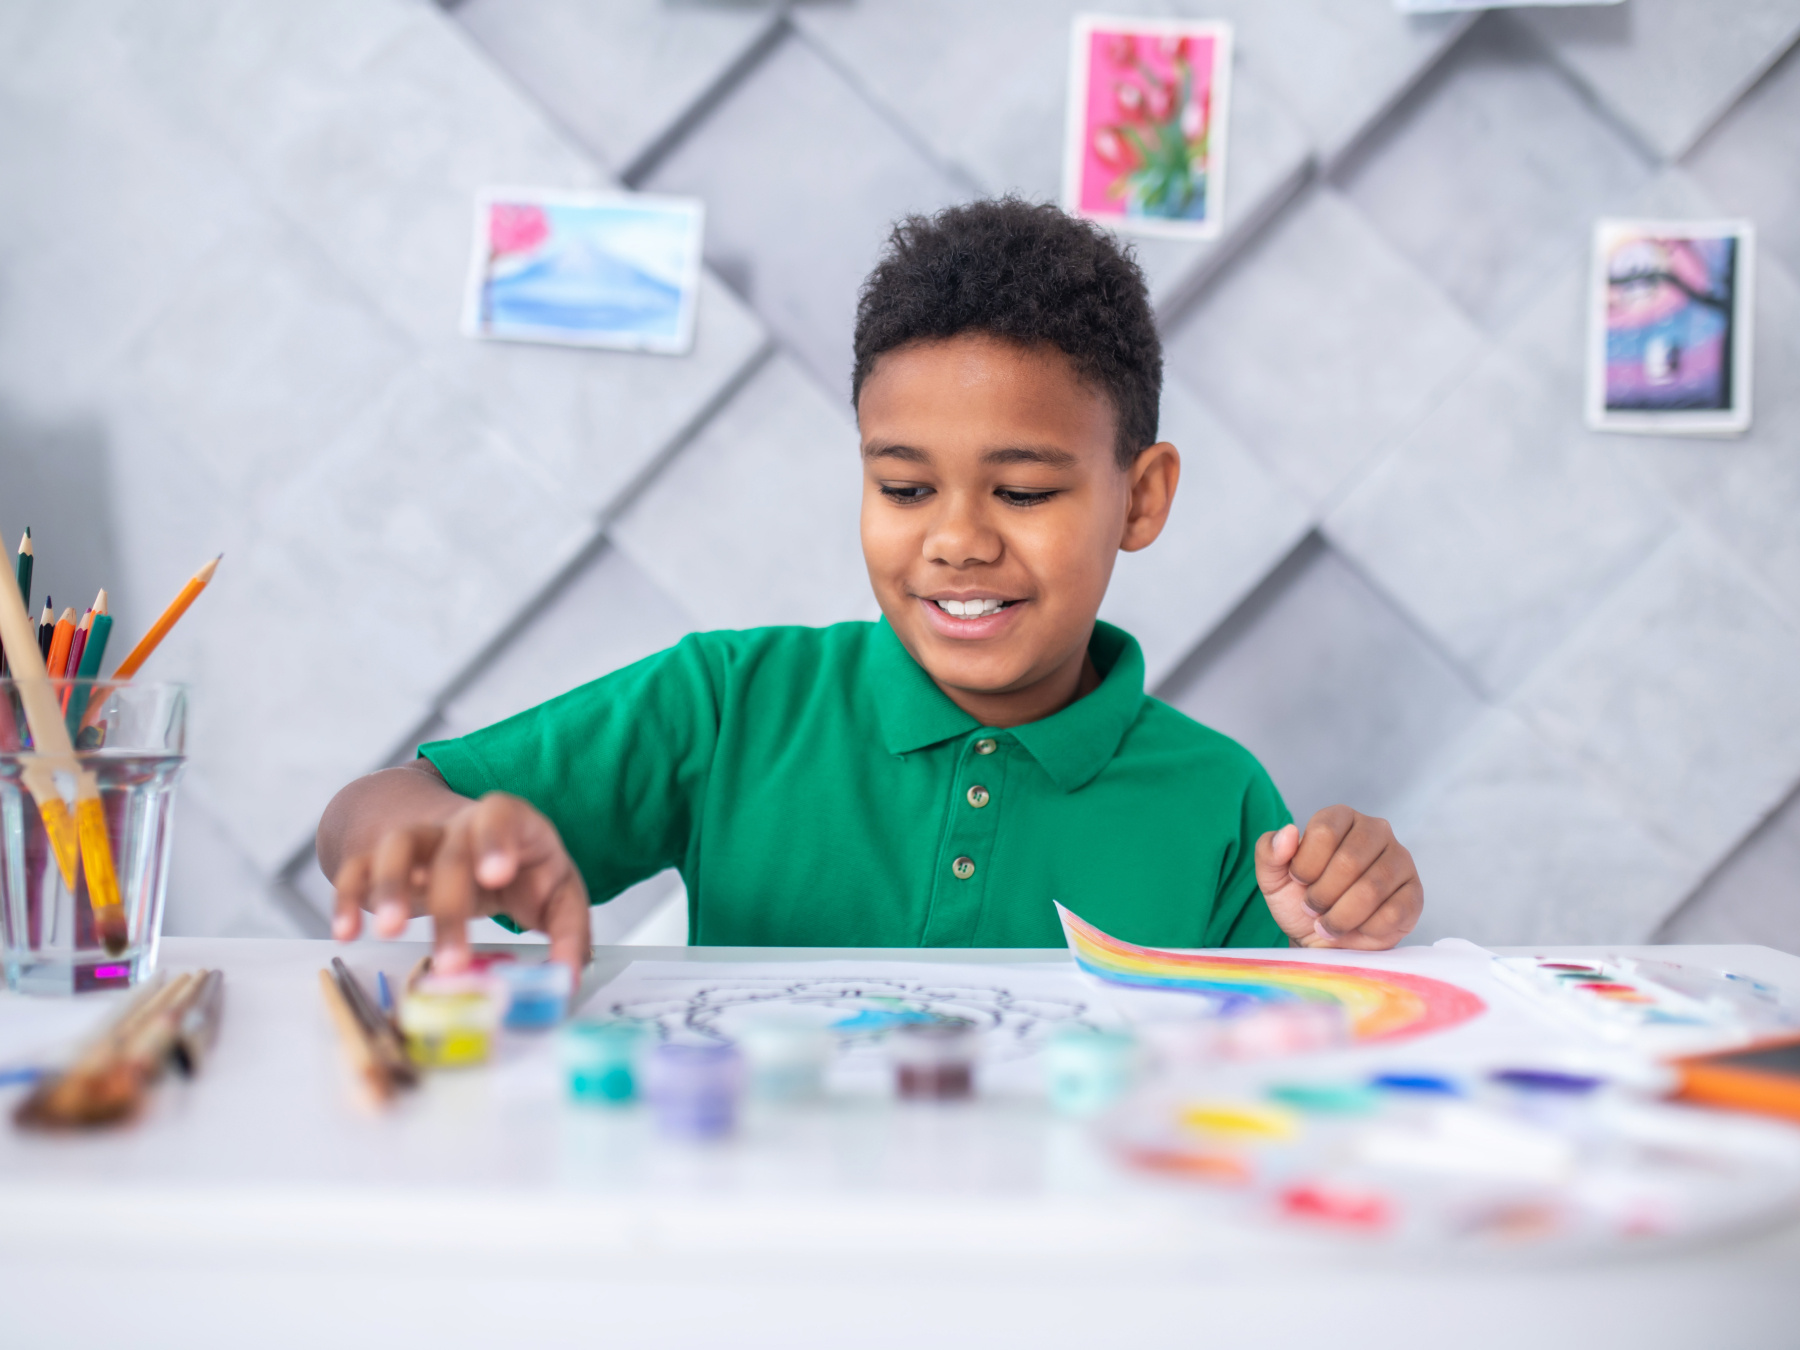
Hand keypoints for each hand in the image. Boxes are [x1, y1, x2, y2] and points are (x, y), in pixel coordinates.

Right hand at [330, 792, 590, 973]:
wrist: (472, 841)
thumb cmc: (523, 872)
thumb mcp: (559, 893)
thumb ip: (571, 934)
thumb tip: (567, 979)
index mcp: (510, 824)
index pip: (501, 814)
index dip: (497, 839)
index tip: (495, 874)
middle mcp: (460, 826)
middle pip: (451, 854)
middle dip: (450, 908)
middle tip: (451, 962)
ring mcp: (419, 839)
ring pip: (396, 847)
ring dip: (390, 888)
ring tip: (388, 932)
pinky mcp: (383, 859)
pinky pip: (357, 868)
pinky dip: (348, 896)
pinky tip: (346, 932)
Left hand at [1254, 806, 1421, 949]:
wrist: (1324, 940)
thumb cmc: (1299, 903)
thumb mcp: (1273, 879)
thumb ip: (1269, 852)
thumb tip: (1288, 832)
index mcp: (1341, 817)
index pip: (1325, 830)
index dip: (1305, 865)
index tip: (1299, 881)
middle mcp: (1376, 831)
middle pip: (1350, 861)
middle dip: (1322, 894)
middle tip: (1312, 909)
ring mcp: (1400, 860)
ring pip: (1372, 888)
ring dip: (1341, 916)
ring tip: (1329, 924)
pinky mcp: (1414, 893)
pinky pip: (1393, 912)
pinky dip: (1366, 928)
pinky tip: (1357, 929)